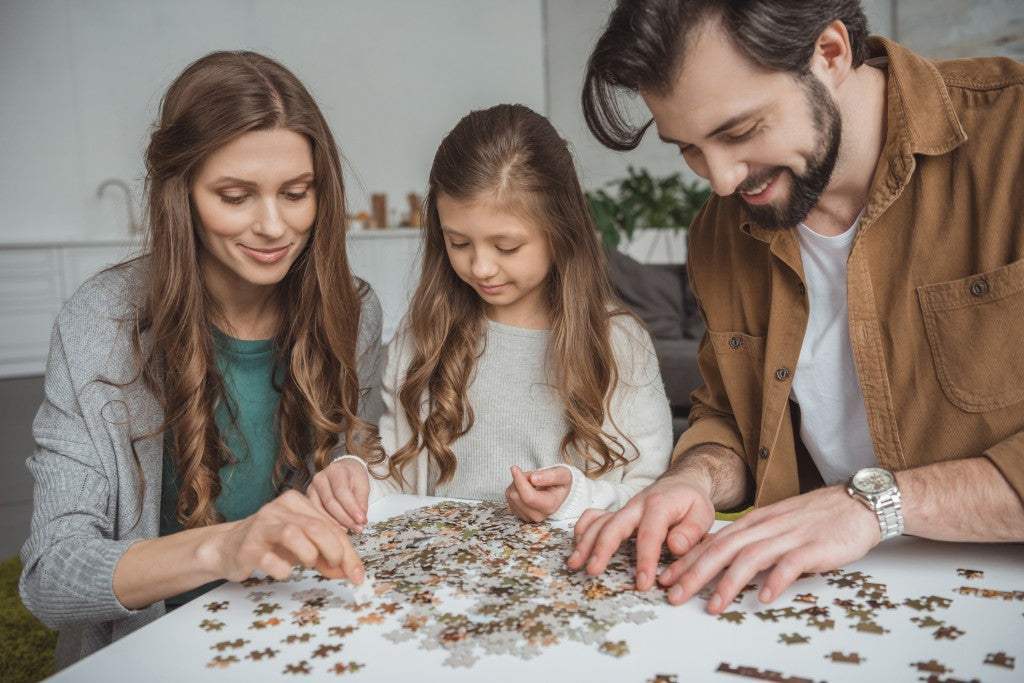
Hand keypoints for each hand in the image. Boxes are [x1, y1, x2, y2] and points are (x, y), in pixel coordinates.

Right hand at [205, 490, 364, 583]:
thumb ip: (327, 556)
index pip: (330, 526)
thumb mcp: (303, 546)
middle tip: (338, 570)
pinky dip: (283, 569)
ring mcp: (261, 526)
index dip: (348, 552)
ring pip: (293, 534)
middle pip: (316, 527)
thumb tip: (352, 573)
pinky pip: (270, 560)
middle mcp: (279, 509)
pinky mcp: (247, 547)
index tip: (358, 574)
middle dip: (335, 552)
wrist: (228, 548)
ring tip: (309, 564)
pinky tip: (283, 571)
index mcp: (297, 502)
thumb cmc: (271, 545)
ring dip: (309, 555)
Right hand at [307, 458, 369, 531]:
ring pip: (321, 510)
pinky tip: (337, 529)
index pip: (342, 491)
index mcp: (335, 471)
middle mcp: (320, 478)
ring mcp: (311, 489)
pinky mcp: (308, 499)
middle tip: (358, 528)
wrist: (343, 471)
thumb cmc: (353, 477)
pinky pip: (316, 514)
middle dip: (346, 518)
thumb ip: (362, 501)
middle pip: (330, 502)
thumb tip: (360, 519)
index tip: (362, 520)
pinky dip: (328, 523)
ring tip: (350, 530)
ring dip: (336, 523)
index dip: (352, 508)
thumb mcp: (363, 485)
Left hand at [505, 465, 571, 522]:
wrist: (559, 492)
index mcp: (550, 506)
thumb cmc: (561, 482)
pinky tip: (525, 488)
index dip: (519, 482)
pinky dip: (514, 489)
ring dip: (516, 484)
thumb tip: (533, 479)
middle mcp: (538, 515)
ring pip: (510, 496)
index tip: (515, 468)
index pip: (528, 497)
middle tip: (532, 475)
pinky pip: (509, 498)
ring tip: (531, 482)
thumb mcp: (563, 474)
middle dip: (520, 480)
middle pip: (516, 496)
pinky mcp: (519, 514)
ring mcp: (527, 517)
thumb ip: (551, 476)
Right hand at [567, 472, 714, 590]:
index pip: (649, 534)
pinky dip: (583, 530)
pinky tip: (576, 548)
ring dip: (585, 542)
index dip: (645, 559)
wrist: (681, 483)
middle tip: (593, 570)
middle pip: (614, 525)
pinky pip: (594, 517)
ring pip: (600, 522)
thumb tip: (674, 547)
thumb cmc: (691, 502)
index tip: (643, 583)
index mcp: (660, 505)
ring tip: (575, 564)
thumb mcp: (703, 513)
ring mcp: (624, 509)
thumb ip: (691, 531)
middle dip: (602, 548)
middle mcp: (636, 505)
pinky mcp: (617, 513)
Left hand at [658, 485, 879, 611]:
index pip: (714, 541)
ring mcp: (789, 536)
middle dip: (695, 573)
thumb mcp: (777, 524)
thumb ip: (753, 539)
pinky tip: (765, 598)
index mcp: (755, 521)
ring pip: (750, 558)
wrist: (858, 504)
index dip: (688, 560)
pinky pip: (791, 564)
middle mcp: (766, 527)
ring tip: (712, 605)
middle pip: (723, 549)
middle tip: (674, 595)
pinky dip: (776, 581)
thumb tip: (725, 560)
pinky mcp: (814, 547)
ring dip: (728, 583)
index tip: (667, 577)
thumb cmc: (816, 519)